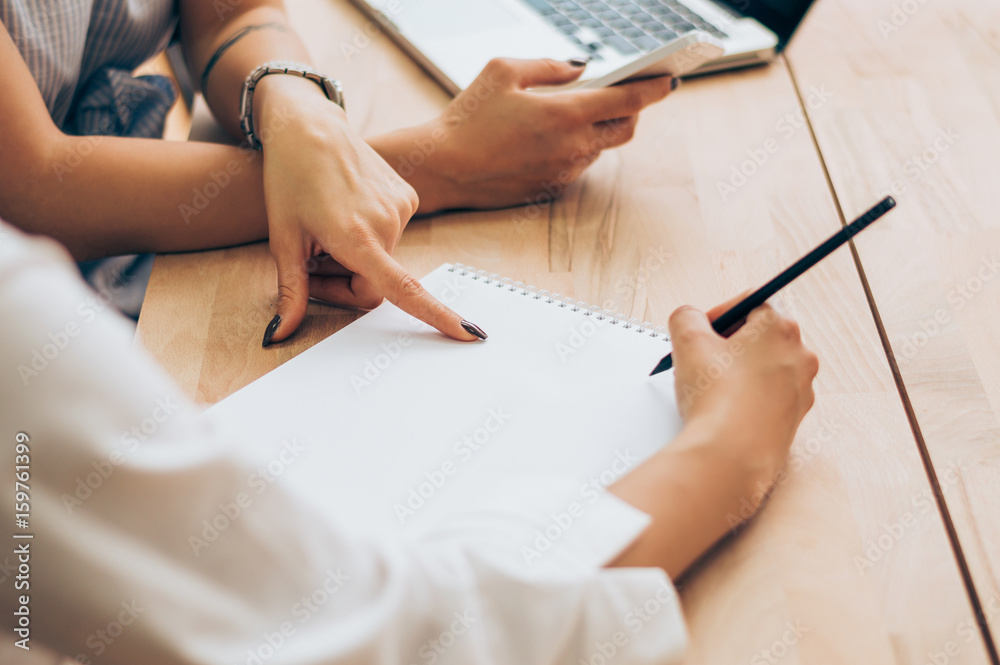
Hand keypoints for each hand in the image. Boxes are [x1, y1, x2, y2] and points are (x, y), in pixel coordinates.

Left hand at [253, 76, 483, 345]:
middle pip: (375, 284)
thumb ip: (290, 292)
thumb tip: (278, 336)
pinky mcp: (408, 197)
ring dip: (355, 258)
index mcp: (356, 237)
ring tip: (324, 230)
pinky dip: (368, 236)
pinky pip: (390, 236)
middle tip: (310, 262)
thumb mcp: (282, 240)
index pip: (404, 289)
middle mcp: (386, 223)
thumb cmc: (289, 180)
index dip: (437, 316)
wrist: (308, 128)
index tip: (469, 334)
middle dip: (343, 283)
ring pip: (383, 260)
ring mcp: (402, 207)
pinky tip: (344, 212)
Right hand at [369, 58, 677, 212]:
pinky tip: (552, 135)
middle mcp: (572, 147)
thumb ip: (548, 65)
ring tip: (578, 110)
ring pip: (600, 147)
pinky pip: (578, 163)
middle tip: (626, 93)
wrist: (444, 168)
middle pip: (626, 129)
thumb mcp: (503, 71)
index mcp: (565, 114)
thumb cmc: (468, 118)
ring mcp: (564, 171)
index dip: (653, 88)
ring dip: (599, 128)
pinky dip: (576, 146)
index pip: (628, 100)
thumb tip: (578, 69)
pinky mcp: (551, 188)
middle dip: (632, 110)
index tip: (668, 78)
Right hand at [669, 296, 818, 488]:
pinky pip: (768, 396)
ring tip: (711, 388)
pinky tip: (724, 409)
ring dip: (738, 371)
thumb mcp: (687, 341)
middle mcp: (800, 354)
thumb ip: (686, 316)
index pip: (749, 303)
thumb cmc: (716, 398)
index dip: (719, 314)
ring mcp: (801, 388)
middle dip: (728, 344)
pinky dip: (748, 397)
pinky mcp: (795, 417)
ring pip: (764, 367)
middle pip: (759, 335)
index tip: (701, 331)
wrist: (731, 455)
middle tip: (703, 358)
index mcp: (780, 327)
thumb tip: (690, 318)